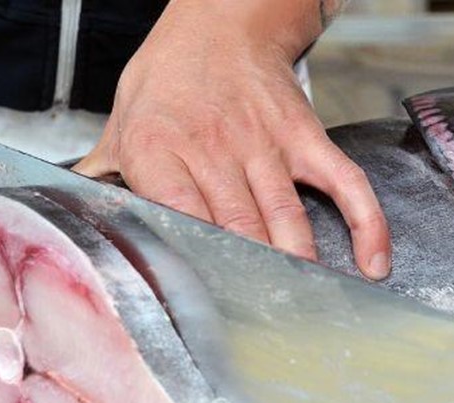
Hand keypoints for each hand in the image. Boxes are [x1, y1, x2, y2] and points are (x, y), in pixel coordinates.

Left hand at [74, 0, 390, 279]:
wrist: (220, 23)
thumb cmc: (169, 79)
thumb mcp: (121, 121)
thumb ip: (107, 175)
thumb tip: (81, 217)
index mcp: (161, 150)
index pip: (181, 219)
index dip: (199, 266)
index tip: (209, 307)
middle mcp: (214, 149)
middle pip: (239, 229)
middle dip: (254, 279)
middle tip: (264, 322)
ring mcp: (265, 143)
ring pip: (287, 215)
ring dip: (299, 264)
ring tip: (307, 305)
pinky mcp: (304, 137)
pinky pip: (342, 182)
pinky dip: (364, 222)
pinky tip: (371, 259)